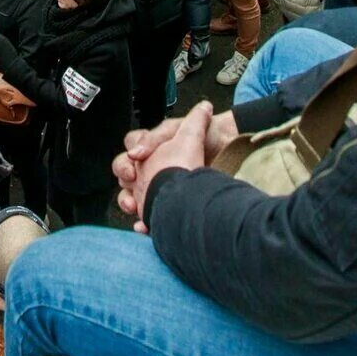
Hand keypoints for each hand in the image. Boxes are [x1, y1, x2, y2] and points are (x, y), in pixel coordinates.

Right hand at [121, 102, 213, 231]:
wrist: (232, 154)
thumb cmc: (211, 140)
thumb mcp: (183, 130)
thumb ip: (156, 137)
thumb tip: (136, 150)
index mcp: (155, 146)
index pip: (132, 145)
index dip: (131, 151)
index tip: (136, 157)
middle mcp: (153, 167)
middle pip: (125, 170)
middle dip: (124, 173)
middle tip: (132, 177)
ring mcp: (158, 189)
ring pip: (130, 195)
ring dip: (127, 200)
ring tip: (133, 204)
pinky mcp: (166, 208)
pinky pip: (147, 219)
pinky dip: (143, 223)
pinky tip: (144, 225)